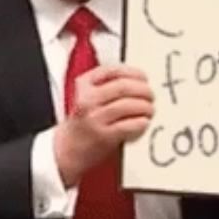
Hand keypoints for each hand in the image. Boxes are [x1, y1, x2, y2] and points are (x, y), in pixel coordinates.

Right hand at [53, 64, 152, 186]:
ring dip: (145, 106)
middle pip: (123, 87)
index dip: (133, 72)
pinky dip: (140, 122)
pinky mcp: (103, 136)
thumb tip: (138, 80)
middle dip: (143, 90)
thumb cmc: (82, 121)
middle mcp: (87, 99)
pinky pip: (128, 125)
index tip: (144, 77)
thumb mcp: (87, 95)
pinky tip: (144, 122)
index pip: (113, 70)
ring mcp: (94, 118)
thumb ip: (107, 84)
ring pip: (127, 105)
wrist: (67, 148)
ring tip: (150, 109)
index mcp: (84, 84)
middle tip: (151, 95)